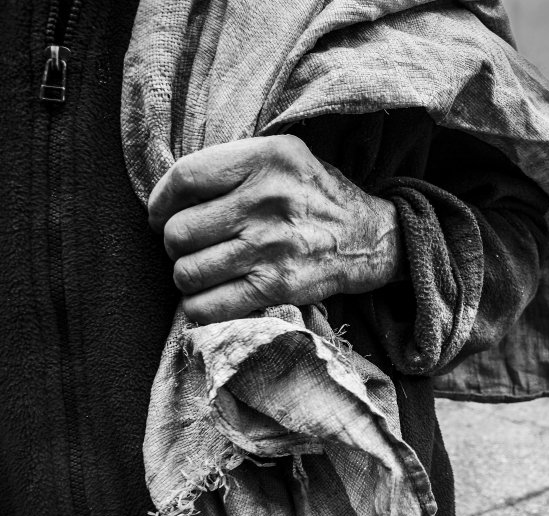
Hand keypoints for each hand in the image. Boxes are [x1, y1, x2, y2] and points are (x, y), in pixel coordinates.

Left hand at [148, 135, 401, 323]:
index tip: (161, 216)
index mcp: (267, 158)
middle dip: (176, 246)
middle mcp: (268, 199)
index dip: (160, 201)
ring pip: (188, 272)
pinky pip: (210, 306)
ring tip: (205, 272)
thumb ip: (235, 165)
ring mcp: (272, 245)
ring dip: (188, 278)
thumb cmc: (317, 197)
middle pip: (180, 231)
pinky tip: (211, 298)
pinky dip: (199, 308)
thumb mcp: (285, 158)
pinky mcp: (279, 284)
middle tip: (193, 248)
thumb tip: (171, 195)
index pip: (185, 177)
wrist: (373, 238)